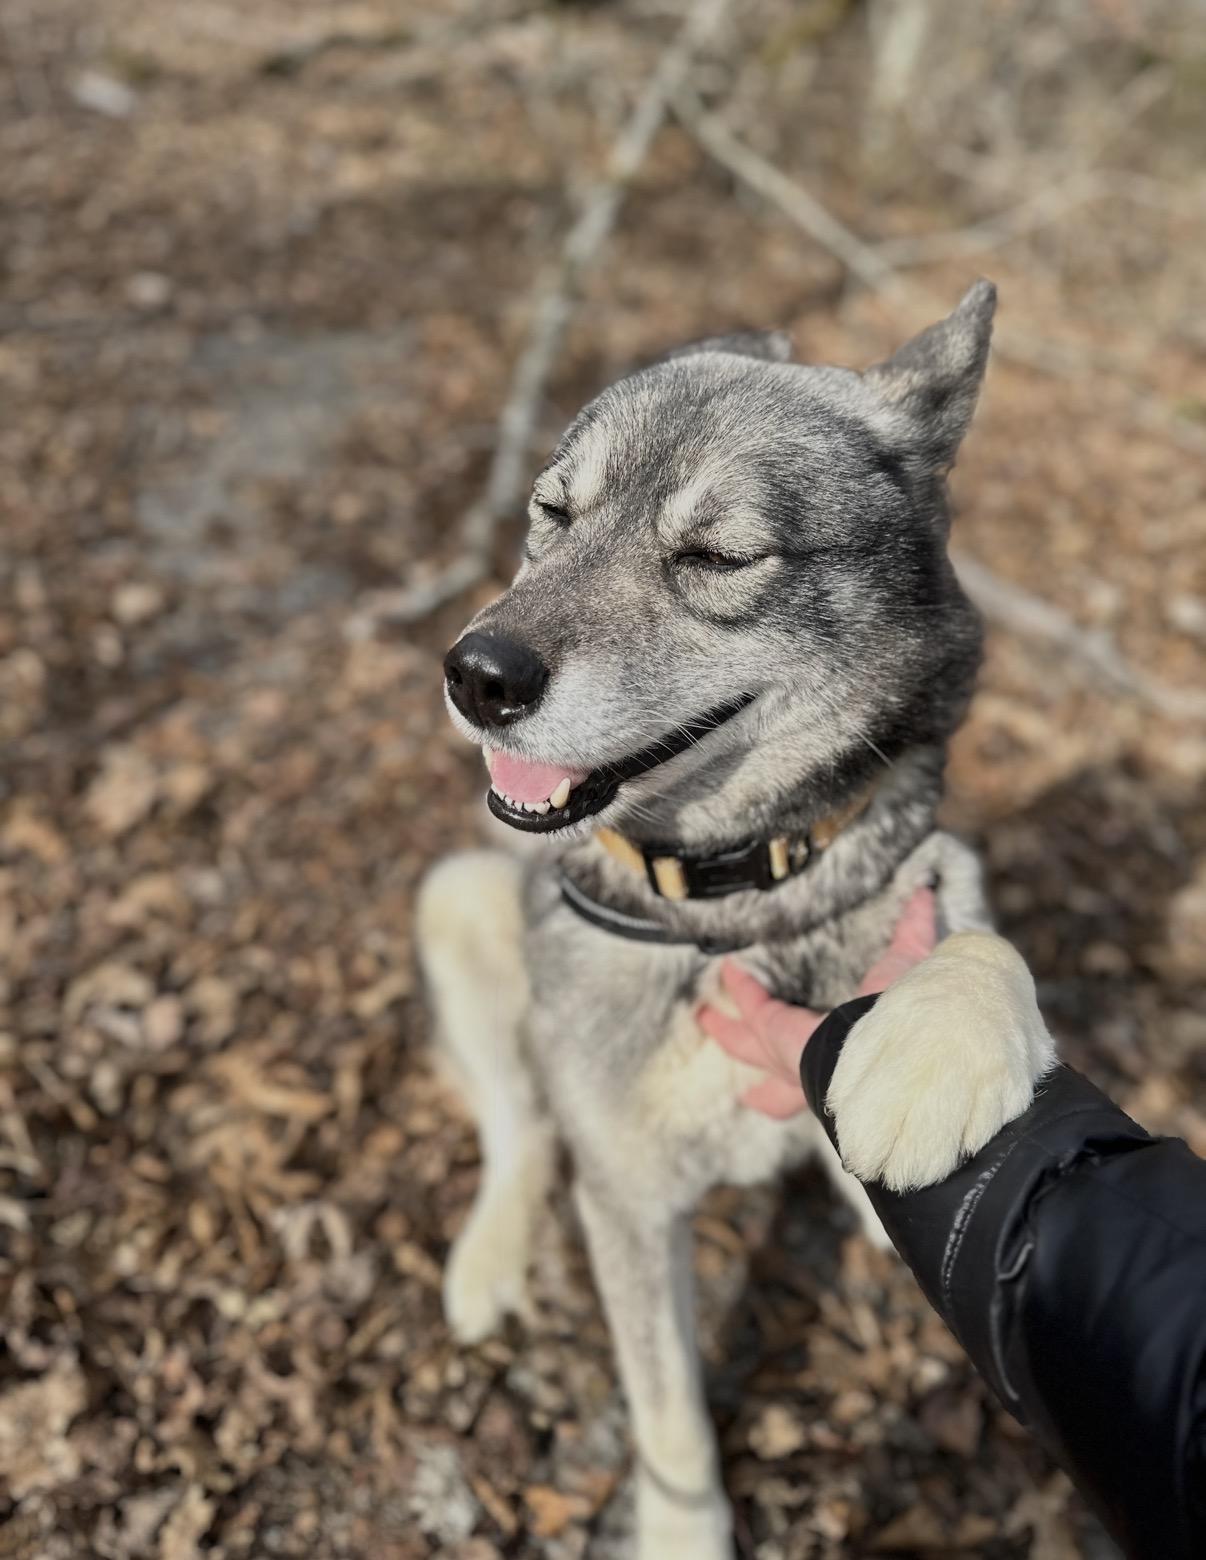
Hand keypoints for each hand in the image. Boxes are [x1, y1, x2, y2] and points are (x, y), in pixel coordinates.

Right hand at [697, 886, 938, 1118]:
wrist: (898, 1041)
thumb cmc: (914, 1016)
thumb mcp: (913, 966)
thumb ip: (914, 933)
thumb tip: (924, 894)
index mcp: (853, 1056)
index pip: (824, 1066)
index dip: (809, 1067)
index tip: (790, 1074)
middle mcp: (819, 1062)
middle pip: (772, 1065)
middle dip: (754, 1054)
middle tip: (735, 1047)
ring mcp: (791, 1052)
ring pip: (748, 1044)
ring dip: (727, 1030)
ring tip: (706, 1016)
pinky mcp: (775, 1032)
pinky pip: (752, 1007)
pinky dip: (741, 987)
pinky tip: (729, 967)